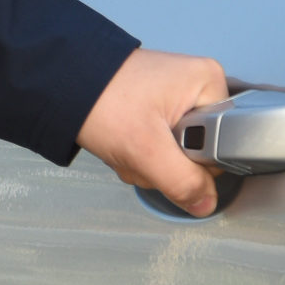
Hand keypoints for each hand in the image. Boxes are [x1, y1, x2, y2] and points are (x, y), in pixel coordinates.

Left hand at [74, 46, 231, 214]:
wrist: (59, 83)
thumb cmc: (100, 99)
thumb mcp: (146, 149)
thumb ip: (183, 182)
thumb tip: (205, 203)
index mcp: (207, 81)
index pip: (225, 143)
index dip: (195, 163)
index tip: (168, 155)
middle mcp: (196, 86)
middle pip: (200, 152)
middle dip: (166, 165)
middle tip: (142, 150)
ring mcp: (176, 98)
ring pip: (177, 155)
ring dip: (149, 162)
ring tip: (128, 143)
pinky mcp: (157, 109)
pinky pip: (161, 147)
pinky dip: (141, 154)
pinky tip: (125, 143)